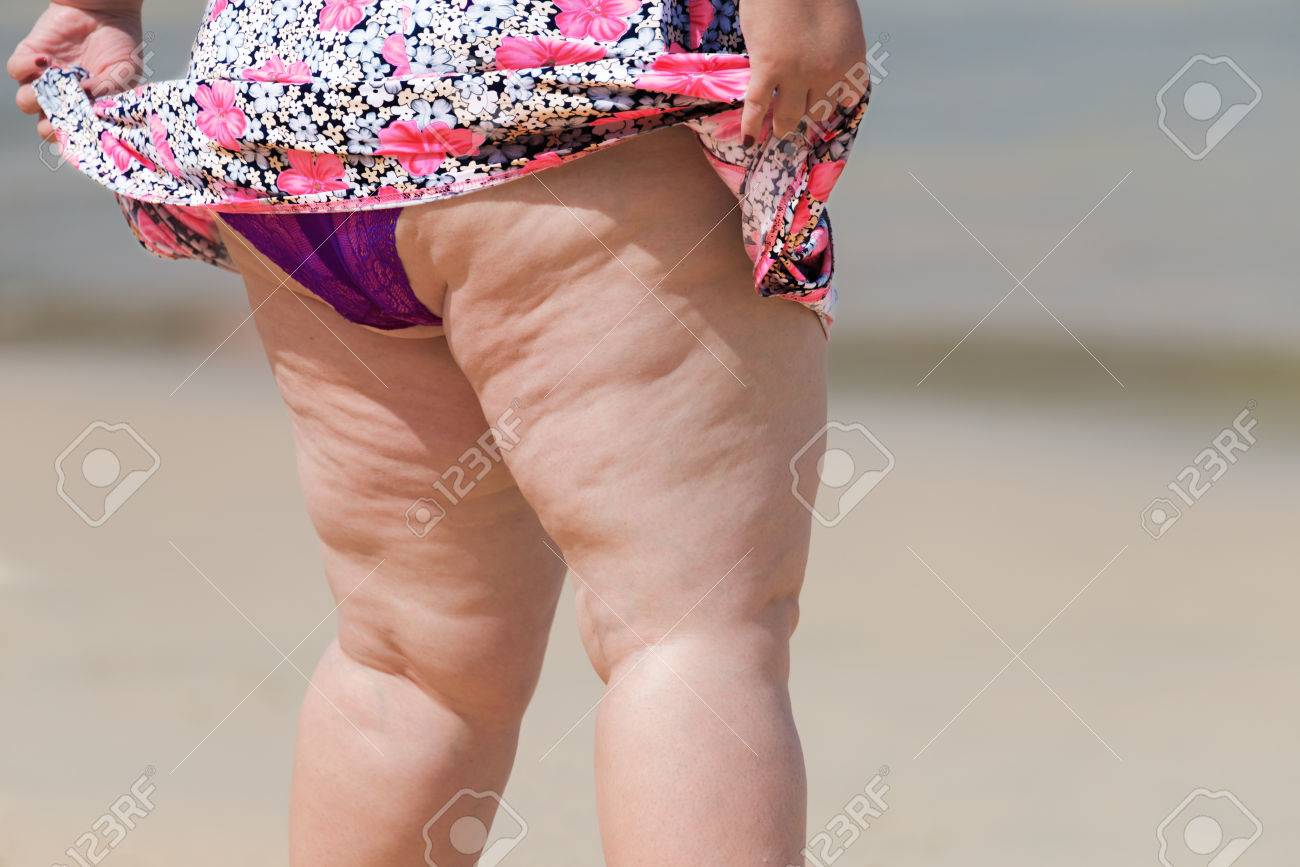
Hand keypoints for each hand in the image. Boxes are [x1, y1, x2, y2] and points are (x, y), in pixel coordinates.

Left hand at [7, 0, 144, 141]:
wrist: (106, 10)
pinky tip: (46, 60)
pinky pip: (16, 71)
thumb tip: (86, 108)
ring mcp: (45, 79)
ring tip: (59, 81)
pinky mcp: (30, 56)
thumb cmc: (121, 46)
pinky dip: (27, 68)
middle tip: (66, 109)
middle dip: (51, 124)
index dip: (73, 139)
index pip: (72, 138)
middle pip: (44, 127)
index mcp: (87, 110)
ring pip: (26, 102)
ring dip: (39, 97)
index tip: (81, 129)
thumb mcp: (123, 75)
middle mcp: (64, 99)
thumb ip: (107, 95)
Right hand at [739, 0, 866, 143]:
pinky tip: (749, 141)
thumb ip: (834, 48)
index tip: (825, 106)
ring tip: (778, 131)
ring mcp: (796, 74)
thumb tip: (820, 64)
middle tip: (798, 117)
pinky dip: (752, 126)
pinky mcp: (767, 69)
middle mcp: (828, 73)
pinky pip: (758, 106)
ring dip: (784, 125)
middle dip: (807, 112)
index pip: (848, 97)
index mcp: (851, 58)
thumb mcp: (840, 21)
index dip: (835, 103)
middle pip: (817, 109)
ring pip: (790, 114)